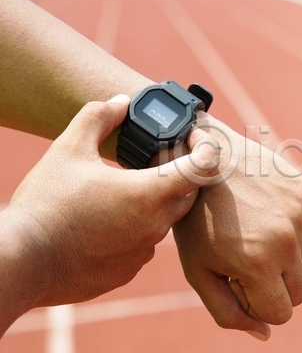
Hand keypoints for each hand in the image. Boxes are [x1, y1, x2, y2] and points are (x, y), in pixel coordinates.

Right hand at [6, 95, 219, 306]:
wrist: (22, 261)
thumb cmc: (46, 204)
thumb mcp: (68, 148)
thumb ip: (99, 117)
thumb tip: (120, 102)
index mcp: (150, 194)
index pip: (204, 168)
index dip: (206, 148)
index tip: (193, 139)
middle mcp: (155, 225)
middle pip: (188, 194)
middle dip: (180, 174)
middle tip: (157, 161)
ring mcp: (142, 252)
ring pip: (165, 221)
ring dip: (155, 203)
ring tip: (124, 190)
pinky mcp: (127, 271)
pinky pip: (143, 245)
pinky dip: (136, 230)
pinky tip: (108, 222)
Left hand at [173, 114, 301, 340]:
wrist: (201, 157)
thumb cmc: (194, 218)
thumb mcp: (199, 271)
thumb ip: (229, 313)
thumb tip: (266, 335)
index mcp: (259, 262)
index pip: (281, 313)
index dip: (256, 302)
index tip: (235, 280)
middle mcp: (288, 238)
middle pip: (298, 291)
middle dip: (273, 285)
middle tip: (243, 258)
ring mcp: (300, 212)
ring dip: (283, 258)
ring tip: (251, 232)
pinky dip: (290, 232)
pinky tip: (263, 213)